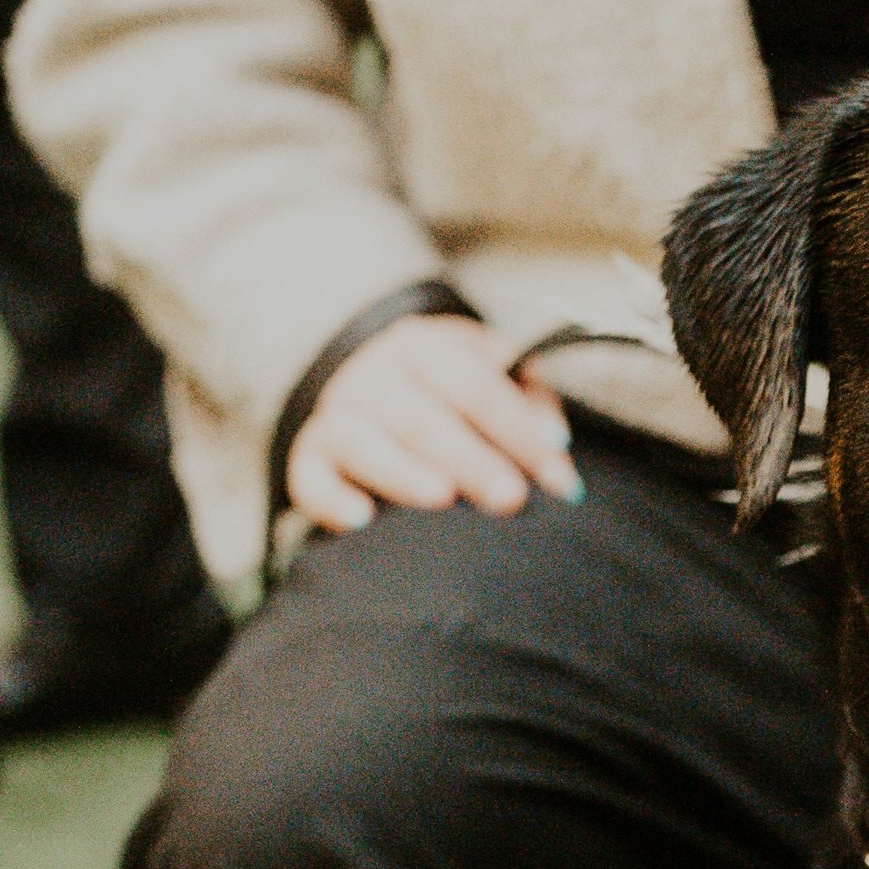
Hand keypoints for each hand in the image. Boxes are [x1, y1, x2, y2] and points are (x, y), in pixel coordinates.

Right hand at [286, 316, 583, 532]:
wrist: (375, 387)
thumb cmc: (450, 392)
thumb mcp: (492, 375)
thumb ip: (528, 399)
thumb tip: (554, 439)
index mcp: (423, 347)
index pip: (477, 386)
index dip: (520, 432)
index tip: (559, 480)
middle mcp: (372, 376)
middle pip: (423, 417)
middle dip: (471, 459)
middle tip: (511, 499)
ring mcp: (336, 416)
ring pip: (362, 441)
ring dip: (402, 471)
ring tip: (442, 498)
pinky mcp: (309, 459)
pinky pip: (309, 478)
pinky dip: (331, 499)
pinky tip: (362, 521)